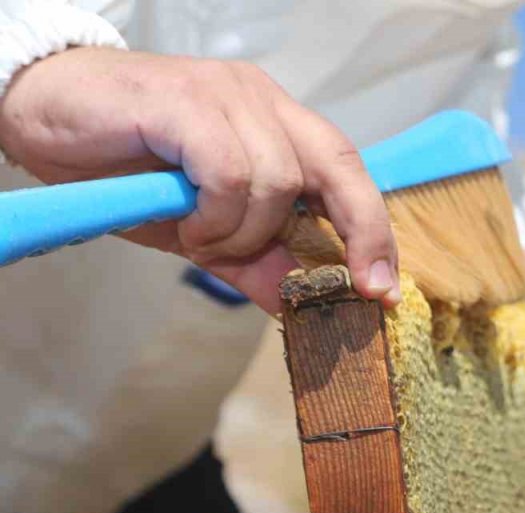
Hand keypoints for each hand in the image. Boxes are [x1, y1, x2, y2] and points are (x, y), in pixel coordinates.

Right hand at [0, 47, 398, 312]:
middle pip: (340, 166)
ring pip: (278, 181)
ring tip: (200, 238)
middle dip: (360, 234)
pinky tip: (186, 224)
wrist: (39, 115)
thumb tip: (302, 304)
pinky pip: (231, 174)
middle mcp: (261, 100)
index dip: (373, 231)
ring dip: (245, 232)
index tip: (382, 290)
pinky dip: (216, 215)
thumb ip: (254, 260)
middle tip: (351, 287)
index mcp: (276, 122)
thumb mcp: (201, 230)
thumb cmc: (122, 166)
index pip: (348, 172)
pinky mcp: (188, 101)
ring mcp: (227, 94)